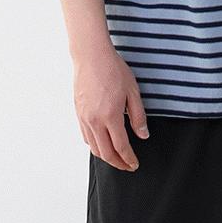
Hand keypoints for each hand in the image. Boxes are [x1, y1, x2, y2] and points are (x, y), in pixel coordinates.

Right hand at [72, 46, 148, 171]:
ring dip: (106, 157)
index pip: (121, 147)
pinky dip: (95, 146)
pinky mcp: (78, 113)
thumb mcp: (133, 92)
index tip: (135, 164)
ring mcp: (84, 118)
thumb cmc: (113, 70)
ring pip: (94, 148)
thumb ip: (138, 116)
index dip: (129, 159)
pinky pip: (86, 137)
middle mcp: (95, 121)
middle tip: (128, 166)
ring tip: (117, 158)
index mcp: (110, 116)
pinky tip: (103, 143)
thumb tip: (143, 135)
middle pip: (106, 153)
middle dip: (118, 163)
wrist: (91, 57)